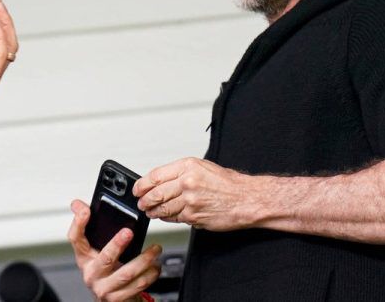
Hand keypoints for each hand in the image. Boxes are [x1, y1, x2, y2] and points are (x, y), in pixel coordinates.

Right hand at [68, 200, 160, 301]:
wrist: (111, 301)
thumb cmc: (105, 272)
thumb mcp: (96, 250)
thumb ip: (89, 228)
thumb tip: (78, 204)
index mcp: (84, 258)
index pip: (75, 238)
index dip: (78, 223)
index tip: (86, 210)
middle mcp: (91, 274)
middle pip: (104, 258)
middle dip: (117, 244)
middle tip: (129, 232)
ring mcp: (104, 288)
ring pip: (127, 273)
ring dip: (144, 260)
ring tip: (156, 250)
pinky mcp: (117, 299)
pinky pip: (137, 286)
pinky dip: (150, 275)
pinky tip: (155, 267)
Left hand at [133, 157, 254, 230]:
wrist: (247, 199)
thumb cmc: (227, 183)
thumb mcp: (201, 167)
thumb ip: (179, 172)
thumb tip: (158, 181)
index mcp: (187, 166)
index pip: (155, 175)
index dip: (142, 184)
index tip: (137, 189)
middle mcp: (187, 182)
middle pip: (155, 193)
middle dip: (144, 200)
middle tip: (141, 203)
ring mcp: (190, 200)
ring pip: (163, 208)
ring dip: (153, 211)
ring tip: (150, 211)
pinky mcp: (194, 216)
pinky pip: (174, 218)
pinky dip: (167, 218)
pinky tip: (165, 216)